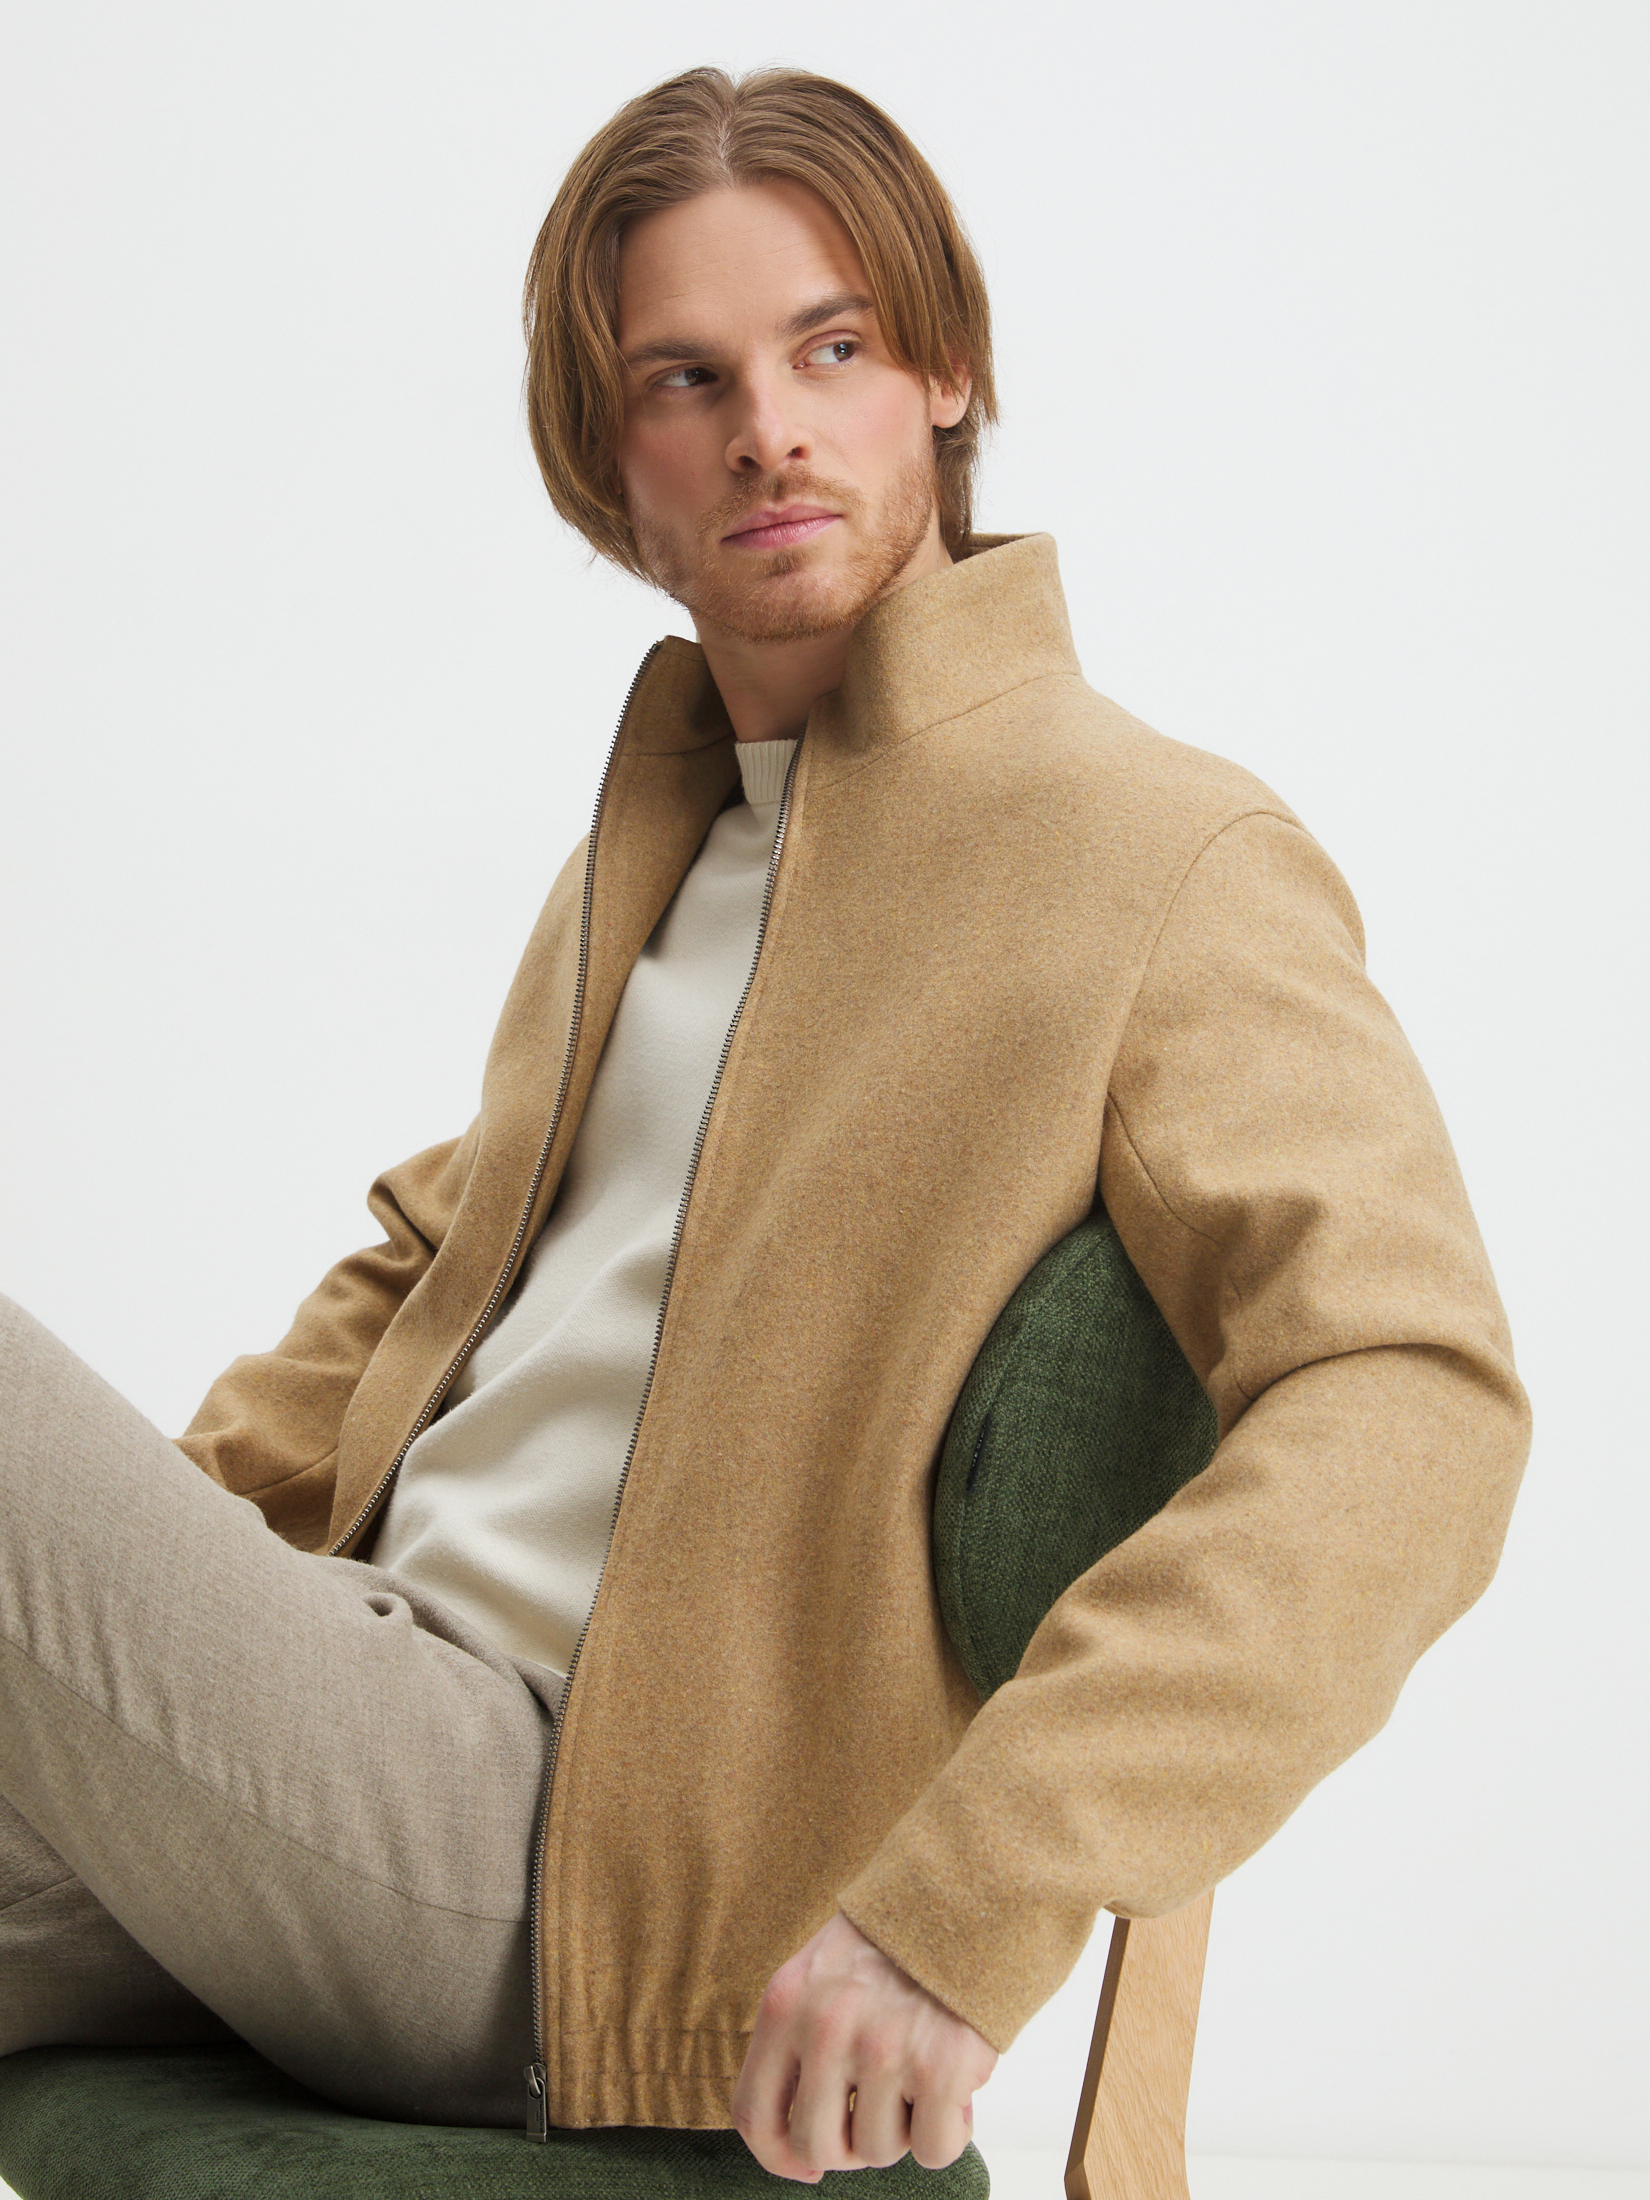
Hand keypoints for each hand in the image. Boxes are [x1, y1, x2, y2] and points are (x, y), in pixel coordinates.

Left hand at [731, 1910, 998, 2182]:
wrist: (964, 1897)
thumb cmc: (891, 1947)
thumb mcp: (818, 1977)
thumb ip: (797, 2045)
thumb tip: (796, 2147)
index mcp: (785, 2005)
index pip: (755, 2115)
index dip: (778, 2157)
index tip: (806, 2166)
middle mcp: (826, 2029)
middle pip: (816, 2147)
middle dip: (849, 2146)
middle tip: (877, 2113)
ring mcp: (882, 2050)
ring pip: (878, 2151)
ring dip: (904, 2128)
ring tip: (920, 2077)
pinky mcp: (939, 2067)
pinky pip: (934, 2150)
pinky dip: (949, 2131)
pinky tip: (955, 2090)